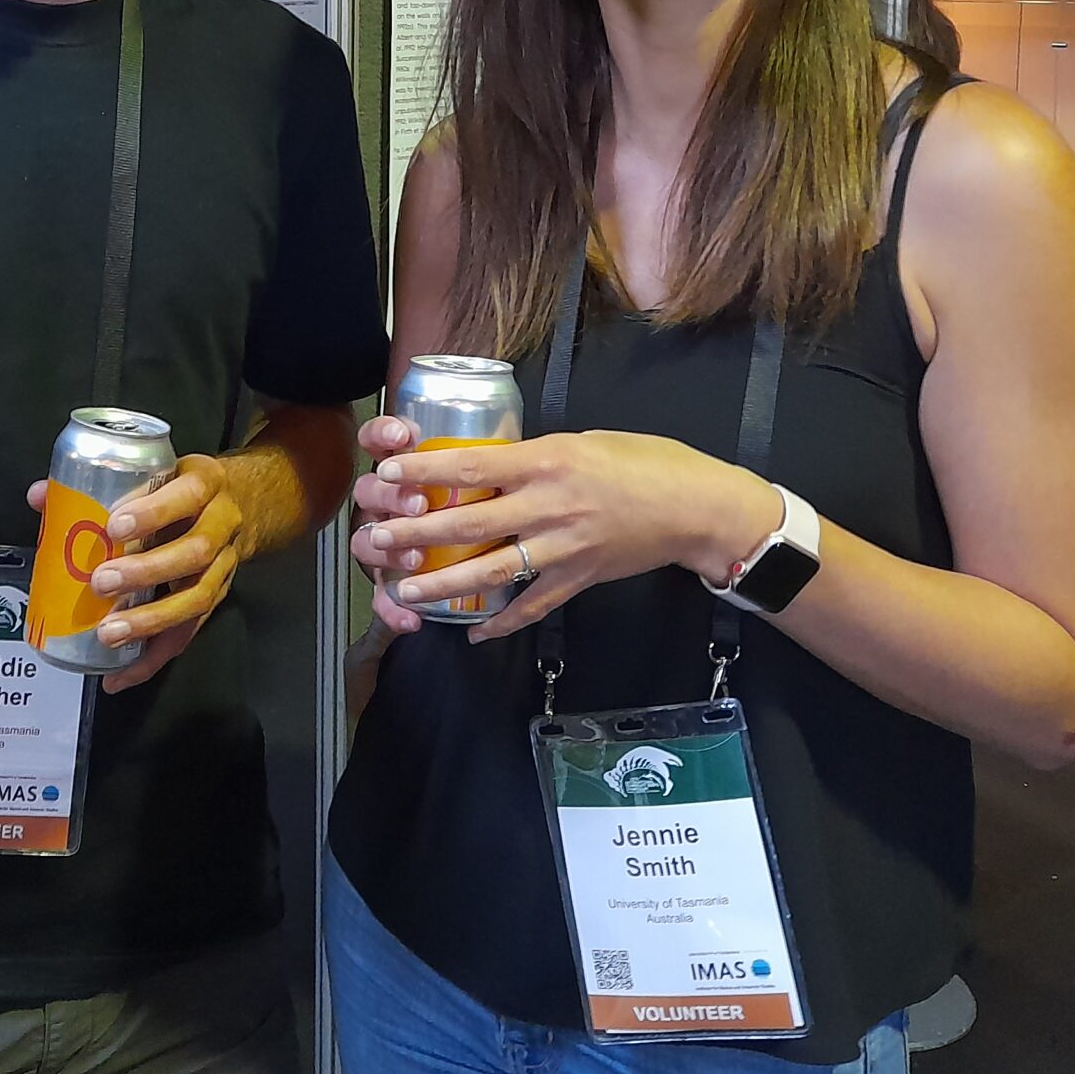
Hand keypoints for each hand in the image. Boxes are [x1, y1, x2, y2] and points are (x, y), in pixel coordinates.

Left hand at [26, 453, 245, 692]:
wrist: (243, 502)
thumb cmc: (183, 487)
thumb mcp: (157, 471)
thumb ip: (101, 482)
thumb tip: (39, 496)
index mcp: (205, 485)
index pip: (187, 495)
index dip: (154, 513)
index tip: (114, 528)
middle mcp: (222, 526)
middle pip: (194, 552)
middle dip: (147, 572)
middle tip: (102, 583)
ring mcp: (223, 567)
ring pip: (197, 597)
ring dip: (151, 619)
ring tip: (110, 633)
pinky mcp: (216, 599)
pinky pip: (189, 634)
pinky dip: (153, 658)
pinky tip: (121, 674)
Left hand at [349, 427, 783, 642]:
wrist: (697, 507)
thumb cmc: (645, 461)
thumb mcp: (583, 441)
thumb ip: (534, 457)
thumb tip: (489, 465)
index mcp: (548, 461)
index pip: (472, 466)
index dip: (425, 471)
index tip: (387, 472)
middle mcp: (550, 506)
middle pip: (470, 523)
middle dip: (417, 532)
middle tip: (377, 539)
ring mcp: (564, 549)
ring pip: (493, 571)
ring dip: (445, 583)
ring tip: (405, 589)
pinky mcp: (580, 580)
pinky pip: (534, 605)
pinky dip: (503, 622)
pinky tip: (473, 633)